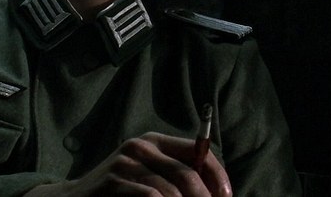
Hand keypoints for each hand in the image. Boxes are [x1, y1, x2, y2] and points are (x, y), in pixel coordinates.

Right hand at [23, 132, 232, 196]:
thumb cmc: (120, 191)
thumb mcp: (149, 176)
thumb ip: (176, 175)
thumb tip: (215, 190)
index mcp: (156, 140)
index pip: (199, 150)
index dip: (218, 175)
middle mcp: (141, 145)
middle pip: (188, 173)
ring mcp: (125, 162)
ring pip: (171, 190)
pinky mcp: (113, 181)